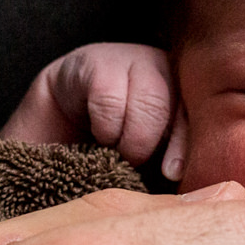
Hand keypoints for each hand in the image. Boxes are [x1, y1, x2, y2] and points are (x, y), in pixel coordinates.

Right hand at [0, 42, 188, 176]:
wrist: (44, 151)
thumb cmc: (105, 162)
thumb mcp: (148, 165)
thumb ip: (175, 164)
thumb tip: (199, 185)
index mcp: (184, 94)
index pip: (199, 113)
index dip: (186, 143)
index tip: (172, 172)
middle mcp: (163, 69)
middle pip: (174, 103)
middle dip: (148, 143)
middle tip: (127, 160)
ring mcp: (128, 59)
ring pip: (148, 101)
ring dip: (125, 139)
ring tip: (109, 149)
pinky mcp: (92, 61)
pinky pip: (110, 97)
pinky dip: (103, 126)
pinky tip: (93, 131)